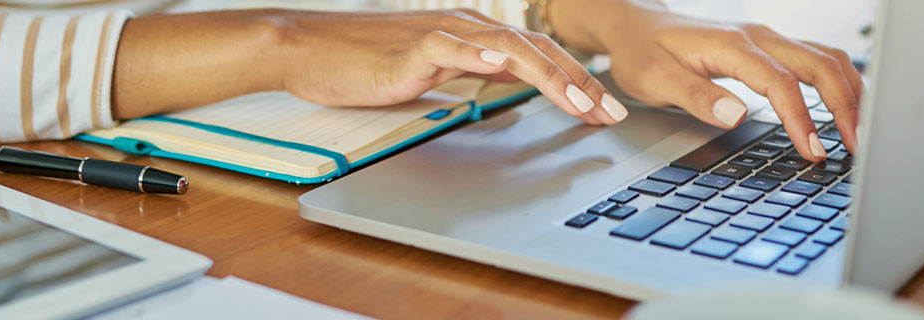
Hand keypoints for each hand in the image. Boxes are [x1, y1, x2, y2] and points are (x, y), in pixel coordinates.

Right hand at [112, 9, 626, 124]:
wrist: (310, 50)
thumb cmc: (365, 64)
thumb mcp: (436, 72)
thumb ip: (477, 72)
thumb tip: (516, 83)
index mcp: (475, 35)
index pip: (539, 58)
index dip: (577, 82)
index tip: (605, 110)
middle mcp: (468, 28)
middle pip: (539, 54)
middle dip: (581, 84)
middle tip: (612, 113)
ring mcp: (445, 34)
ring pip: (512, 52)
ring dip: (552, 78)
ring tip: (581, 102)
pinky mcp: (418, 47)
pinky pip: (462, 50)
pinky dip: (491, 59)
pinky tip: (514, 71)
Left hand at [549, 0, 863, 161]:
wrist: (637, 25)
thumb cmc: (643, 52)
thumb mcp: (655, 79)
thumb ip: (696, 96)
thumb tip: (735, 116)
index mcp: (732, 45)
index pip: (781, 83)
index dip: (803, 119)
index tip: (814, 152)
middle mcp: (758, 37)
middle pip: (820, 65)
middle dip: (845, 107)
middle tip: (857, 148)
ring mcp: (768, 40)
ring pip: (826, 59)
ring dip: (850, 94)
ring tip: (860, 134)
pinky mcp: (771, 48)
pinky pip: (817, 61)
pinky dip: (839, 85)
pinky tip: (847, 110)